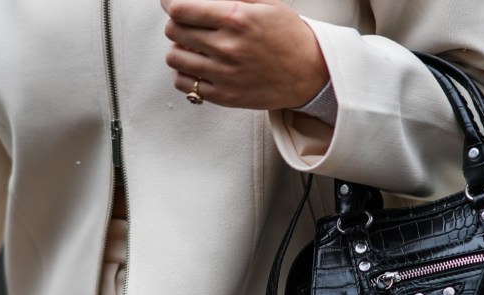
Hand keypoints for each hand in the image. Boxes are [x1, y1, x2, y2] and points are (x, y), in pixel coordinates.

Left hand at [161, 0, 328, 108]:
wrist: (312, 74)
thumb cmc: (290, 37)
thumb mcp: (266, 3)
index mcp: (237, 18)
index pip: (180, 9)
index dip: (171, 4)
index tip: (173, 5)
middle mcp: (228, 47)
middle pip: (174, 31)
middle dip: (178, 24)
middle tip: (189, 25)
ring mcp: (226, 74)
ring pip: (175, 57)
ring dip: (180, 49)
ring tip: (194, 47)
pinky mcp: (226, 96)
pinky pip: (185, 84)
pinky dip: (185, 73)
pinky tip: (198, 66)